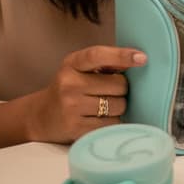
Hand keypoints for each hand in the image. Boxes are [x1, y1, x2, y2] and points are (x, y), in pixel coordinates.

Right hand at [26, 46, 146, 143]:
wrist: (41, 116)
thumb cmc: (70, 88)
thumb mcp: (81, 69)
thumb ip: (107, 63)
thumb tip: (137, 60)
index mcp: (72, 64)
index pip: (98, 55)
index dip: (122, 55)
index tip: (142, 58)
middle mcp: (69, 84)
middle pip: (119, 85)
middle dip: (122, 89)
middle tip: (108, 92)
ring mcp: (71, 107)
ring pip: (119, 106)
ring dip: (118, 107)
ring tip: (102, 106)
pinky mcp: (76, 128)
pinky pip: (112, 124)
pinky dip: (112, 122)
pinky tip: (98, 119)